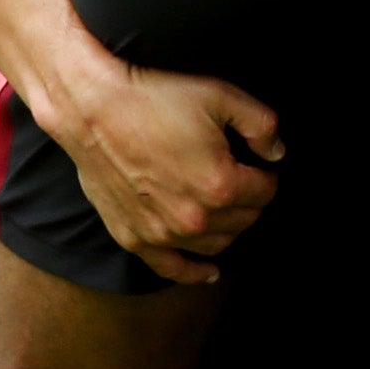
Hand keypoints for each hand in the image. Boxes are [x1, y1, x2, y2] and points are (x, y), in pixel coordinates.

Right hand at [51, 60, 280, 283]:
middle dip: (248, 200)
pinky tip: (210, 272)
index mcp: (221, 185)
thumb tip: (277, 152)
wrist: (92, 109)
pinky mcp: (135, 238)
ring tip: (223, 208)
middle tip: (237, 178)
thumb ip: (262, 125)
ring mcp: (163, 234)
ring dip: (227, 227)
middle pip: (245, 220)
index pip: (266, 191)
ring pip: (217, 244)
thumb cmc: (153, 99)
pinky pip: (172, 268)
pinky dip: (194, 272)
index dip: (265, 174)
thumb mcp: (220, 96)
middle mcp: (195, 219)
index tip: (256, 163)